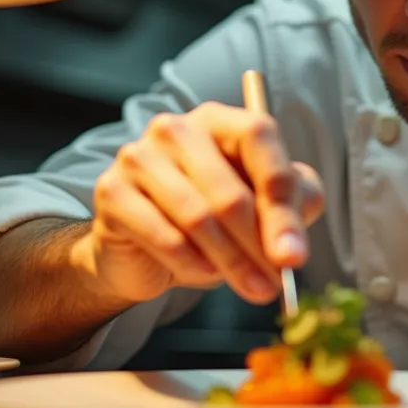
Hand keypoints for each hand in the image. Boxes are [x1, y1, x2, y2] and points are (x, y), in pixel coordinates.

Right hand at [73, 102, 324, 305]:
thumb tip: (293, 246)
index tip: (295, 252)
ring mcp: (139, 157)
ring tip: (256, 288)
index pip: (258, 138)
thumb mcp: (263, 205)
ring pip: (198, 217)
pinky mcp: (112, 192)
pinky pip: (163, 235)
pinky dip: (191, 262)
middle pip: (229, 190)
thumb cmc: (213, 217)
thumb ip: (292, 206)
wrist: (145, 250)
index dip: (282, 197)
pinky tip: (207, 274)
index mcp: (219, 119)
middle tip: (281, 280)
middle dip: (260, 244)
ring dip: (232, 261)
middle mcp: (176, 129)